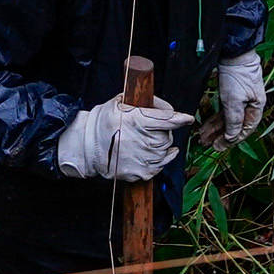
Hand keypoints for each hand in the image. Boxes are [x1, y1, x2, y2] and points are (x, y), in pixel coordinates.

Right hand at [53, 92, 191, 183]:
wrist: (86, 148)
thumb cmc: (102, 123)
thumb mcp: (117, 104)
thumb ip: (139, 101)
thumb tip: (158, 104)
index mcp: (135, 121)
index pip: (164, 120)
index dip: (178, 118)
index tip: (188, 118)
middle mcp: (140, 141)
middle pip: (166, 136)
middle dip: (164, 130)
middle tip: (152, 128)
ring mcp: (141, 158)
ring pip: (165, 150)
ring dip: (162, 144)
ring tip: (149, 139)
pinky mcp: (140, 172)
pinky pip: (161, 164)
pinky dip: (163, 157)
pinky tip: (160, 152)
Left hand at [213, 50, 268, 140]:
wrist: (233, 52)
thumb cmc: (237, 75)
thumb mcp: (234, 101)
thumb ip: (234, 121)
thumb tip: (232, 137)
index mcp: (256, 107)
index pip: (245, 130)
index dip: (231, 140)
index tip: (218, 147)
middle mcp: (250, 104)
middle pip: (235, 125)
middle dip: (220, 135)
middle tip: (207, 143)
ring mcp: (241, 98)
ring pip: (228, 118)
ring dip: (215, 128)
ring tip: (202, 136)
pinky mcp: (232, 92)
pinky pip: (224, 110)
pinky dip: (215, 118)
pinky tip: (206, 124)